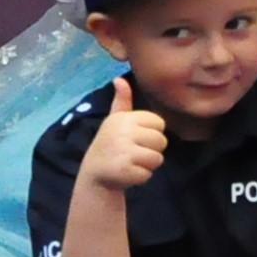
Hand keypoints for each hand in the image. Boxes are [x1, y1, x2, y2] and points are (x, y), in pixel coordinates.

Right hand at [79, 78, 166, 193]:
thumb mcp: (115, 120)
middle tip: (133, 153)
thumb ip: (122, 101)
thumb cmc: (111, 144)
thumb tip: (119, 79)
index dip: (152, 134)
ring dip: (148, 165)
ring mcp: (123, 151)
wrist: (95, 174)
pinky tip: (128, 174)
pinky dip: (141, 177)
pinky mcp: (125, 170)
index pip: (159, 124)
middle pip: (161, 141)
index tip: (136, 138)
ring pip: (157, 159)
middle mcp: (123, 131)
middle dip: (152, 150)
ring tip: (131, 163)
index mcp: (124, 118)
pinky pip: (148, 174)